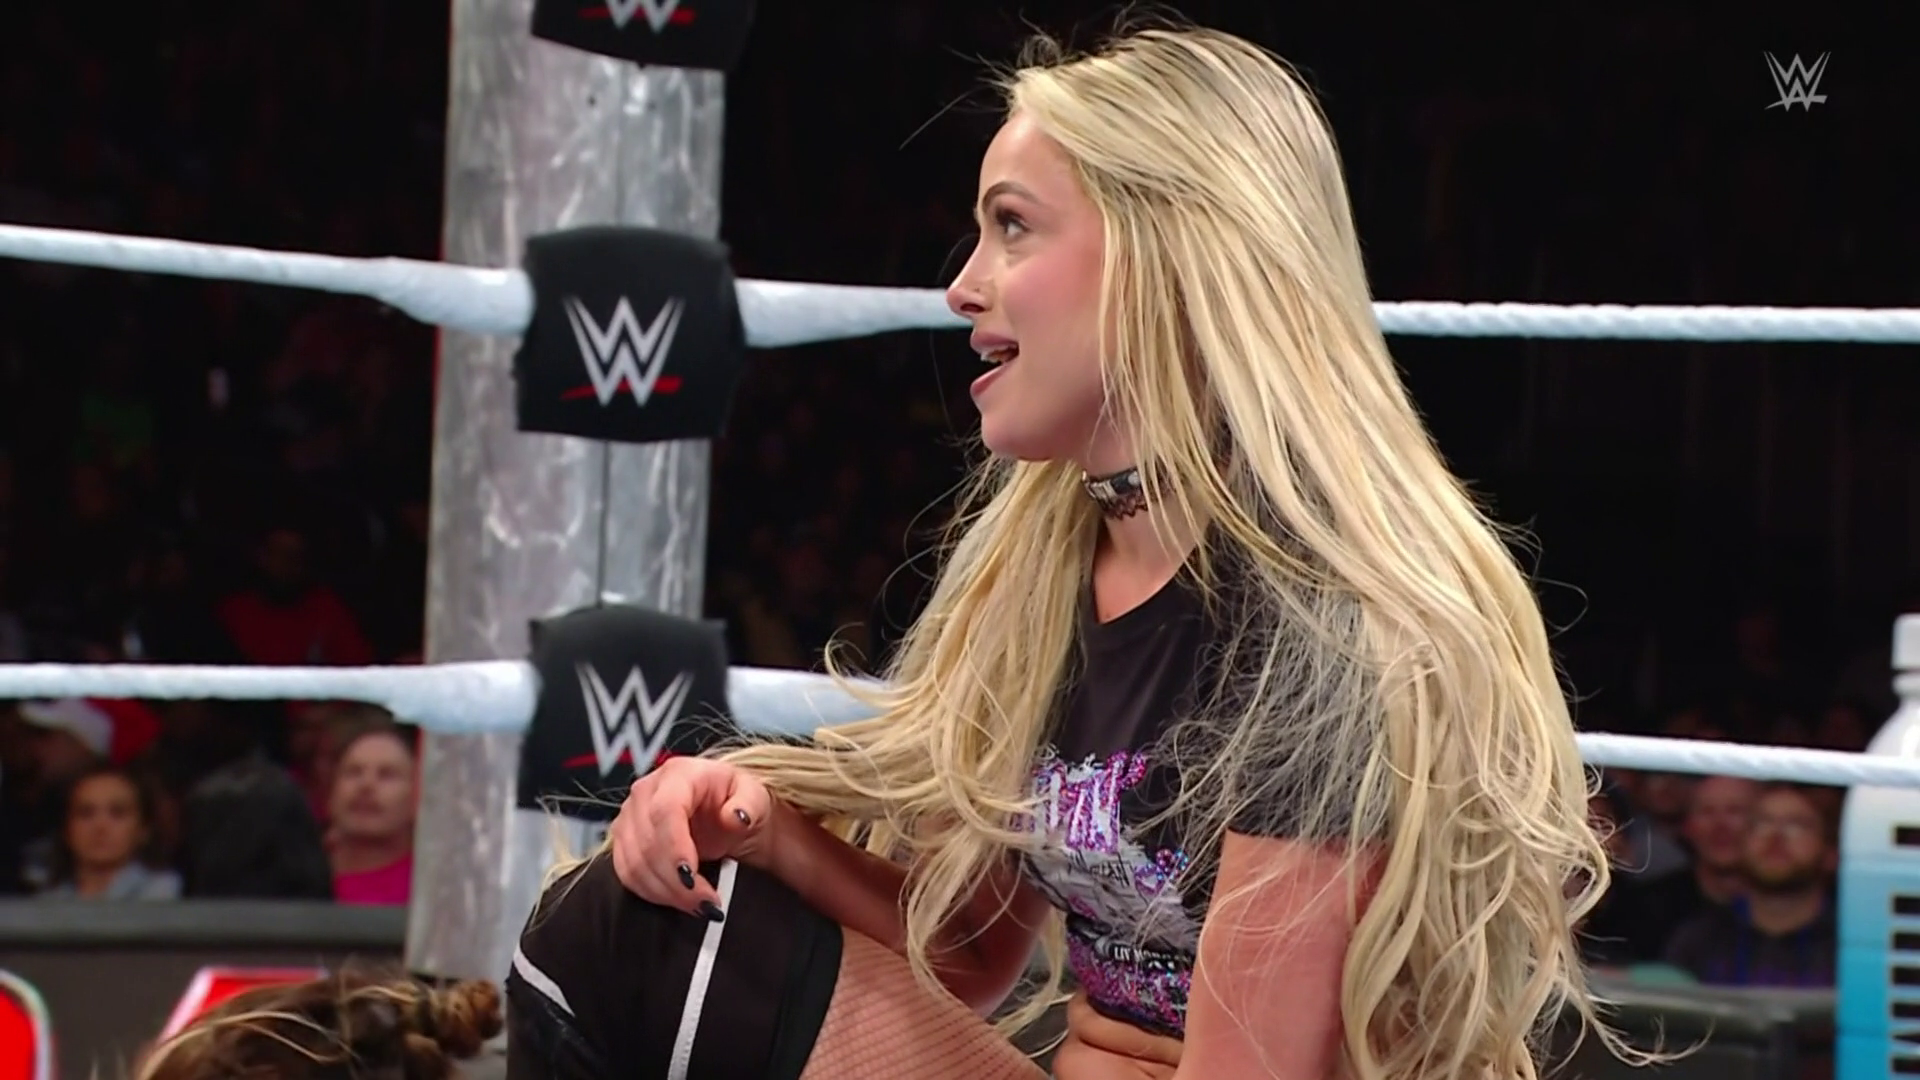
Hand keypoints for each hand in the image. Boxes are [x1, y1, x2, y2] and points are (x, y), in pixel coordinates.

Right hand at [607, 756, 773, 920]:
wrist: (725, 813)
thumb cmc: (738, 800)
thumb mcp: (755, 796)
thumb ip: (748, 804)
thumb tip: (735, 816)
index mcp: (679, 774)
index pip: (664, 810)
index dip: (674, 847)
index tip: (691, 876)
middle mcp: (647, 791)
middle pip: (646, 842)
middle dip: (675, 880)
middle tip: (706, 903)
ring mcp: (630, 816)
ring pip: (633, 863)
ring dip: (665, 891)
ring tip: (698, 905)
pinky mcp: (625, 841)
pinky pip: (627, 874)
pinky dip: (652, 893)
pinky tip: (678, 900)